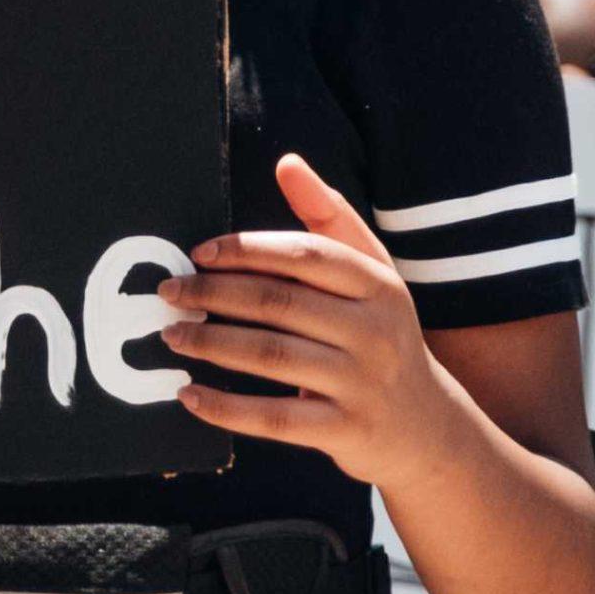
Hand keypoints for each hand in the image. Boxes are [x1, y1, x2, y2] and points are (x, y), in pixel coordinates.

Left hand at [159, 153, 466, 495]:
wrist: (425, 427)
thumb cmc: (380, 333)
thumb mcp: (370, 273)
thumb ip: (328, 215)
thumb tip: (287, 162)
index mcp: (378, 284)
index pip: (306, 254)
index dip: (247, 249)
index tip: (199, 253)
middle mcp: (375, 331)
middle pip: (280, 303)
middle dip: (215, 294)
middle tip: (169, 292)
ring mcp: (362, 383)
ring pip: (271, 356)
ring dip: (212, 344)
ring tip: (172, 334)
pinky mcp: (345, 431)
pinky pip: (275, 417)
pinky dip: (226, 408)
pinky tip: (190, 395)